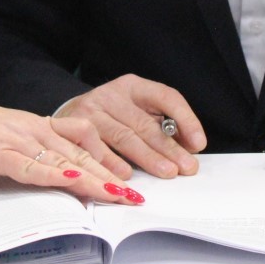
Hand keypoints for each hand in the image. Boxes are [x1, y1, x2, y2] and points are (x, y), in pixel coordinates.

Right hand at [0, 93, 142, 203]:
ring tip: (115, 194)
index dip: (110, 160)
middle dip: (110, 175)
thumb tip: (70, 176)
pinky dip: (50, 175)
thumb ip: (42, 153)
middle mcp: (37, 130)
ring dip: (91, 178)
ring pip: (62, 159)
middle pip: (81, 153)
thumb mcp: (18, 137)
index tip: (131, 181)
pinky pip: (29, 166)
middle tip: (134, 195)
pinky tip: (68, 180)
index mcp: (42, 126)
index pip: (84, 141)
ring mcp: (19, 141)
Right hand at [55, 74, 206, 178]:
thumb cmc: (111, 119)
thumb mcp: (135, 113)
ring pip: (124, 136)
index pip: (165, 96)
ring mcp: (91, 110)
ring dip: (148, 157)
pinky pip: (98, 149)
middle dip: (169, 147)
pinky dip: (113, 163)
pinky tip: (128, 176)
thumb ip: (160, 126)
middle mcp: (112, 95)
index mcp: (133, 87)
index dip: (185, 118)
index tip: (198, 143)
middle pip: (145, 122)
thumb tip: (190, 147)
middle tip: (187, 167)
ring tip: (167, 172)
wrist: (66, 117)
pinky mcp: (74, 128)